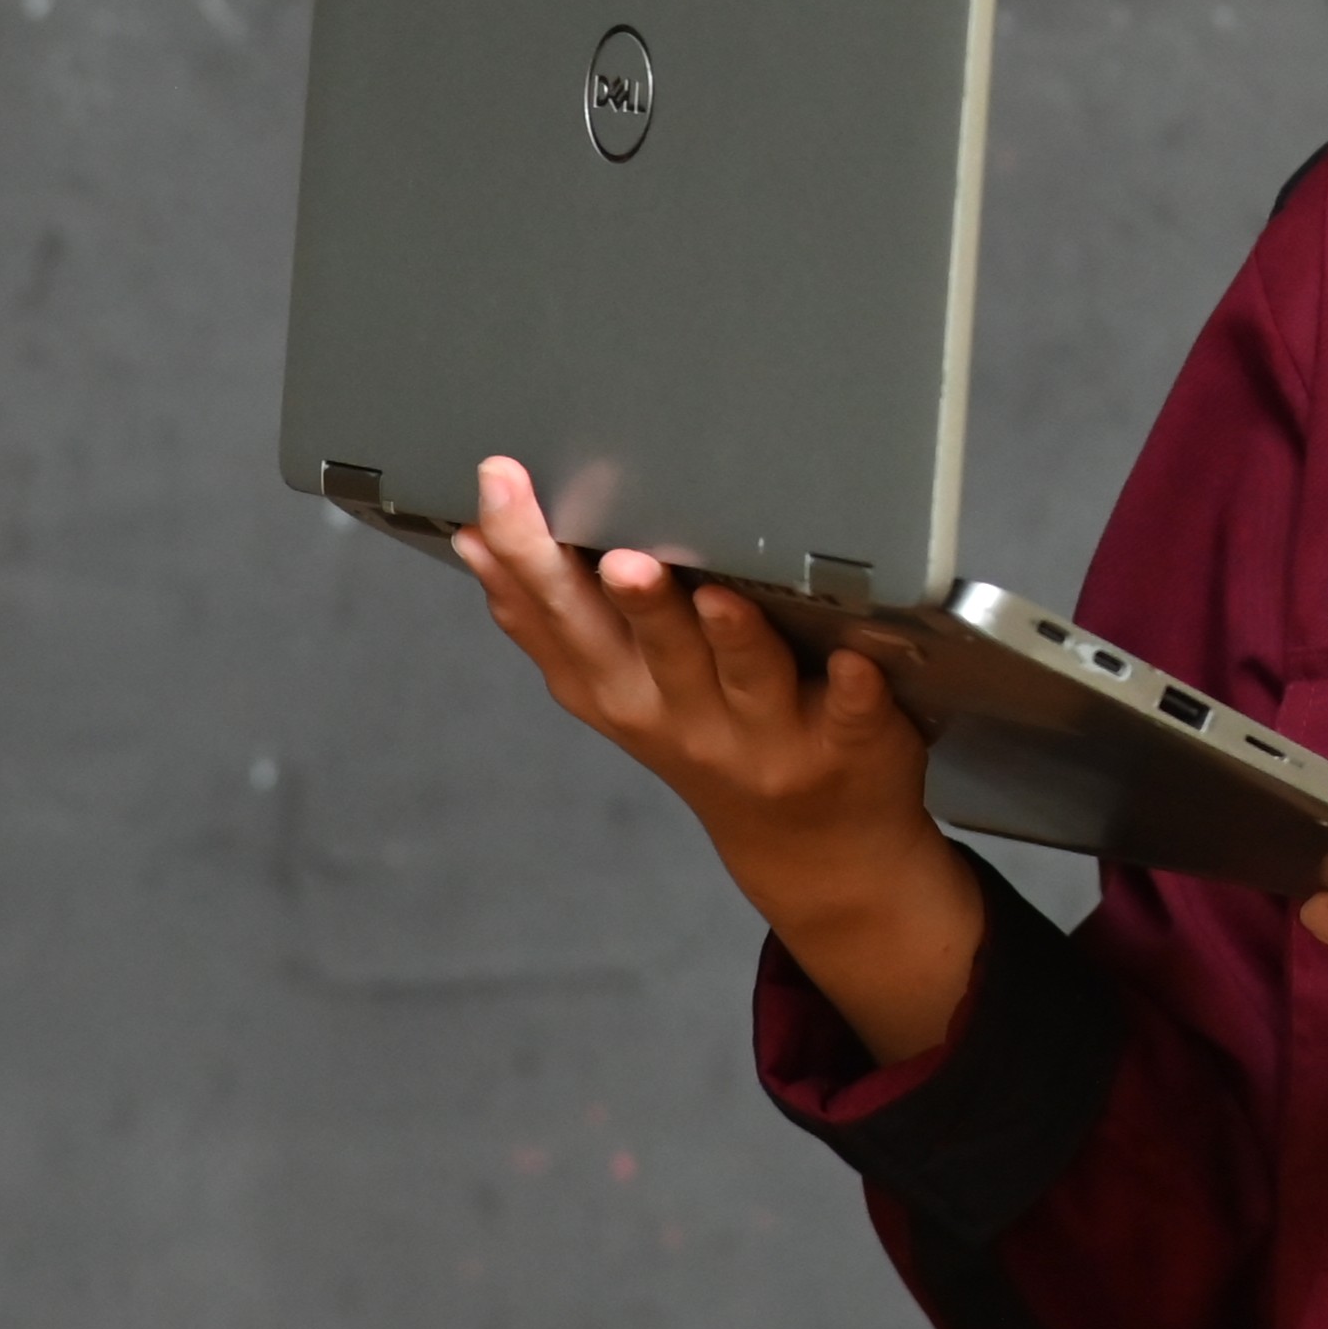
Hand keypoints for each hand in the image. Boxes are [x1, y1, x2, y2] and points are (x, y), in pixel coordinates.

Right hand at [454, 453, 983, 1063]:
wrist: (810, 842)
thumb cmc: (703, 733)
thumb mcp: (612, 687)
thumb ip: (549, 618)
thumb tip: (473, 538)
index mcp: (619, 690)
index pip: (559, 622)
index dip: (524, 557)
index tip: (499, 485)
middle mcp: (684, 715)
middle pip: (651, 651)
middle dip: (630, 605)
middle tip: (617, 557)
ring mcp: (767, 734)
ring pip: (745, 678)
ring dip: (730, 639)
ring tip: (718, 596)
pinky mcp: (846, 741)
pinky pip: (850, 712)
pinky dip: (852, 689)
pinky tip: (855, 660)